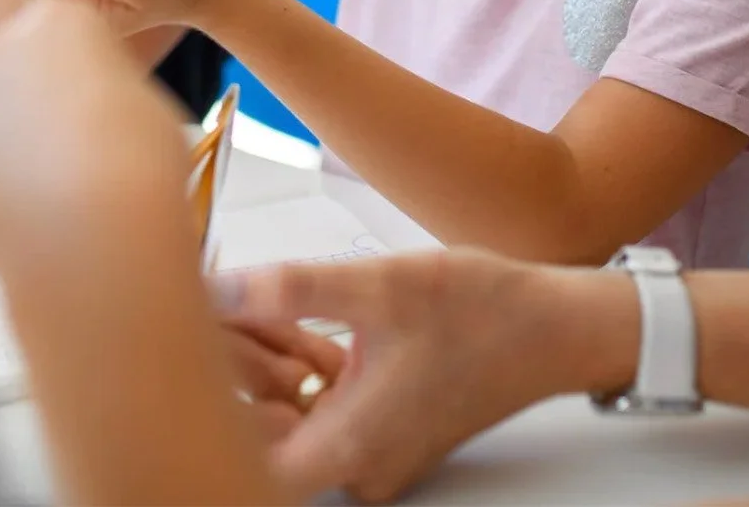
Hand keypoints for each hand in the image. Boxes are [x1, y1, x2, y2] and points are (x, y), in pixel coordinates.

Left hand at [0, 0, 194, 272]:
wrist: (97, 236)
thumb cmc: (141, 161)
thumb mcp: (144, 98)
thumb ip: (100, 87)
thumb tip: (85, 111)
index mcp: (53, 21)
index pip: (57, 29)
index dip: (78, 71)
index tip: (97, 108)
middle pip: (1, 65)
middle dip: (21, 96)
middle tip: (60, 149)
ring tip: (37, 195)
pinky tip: (10, 220)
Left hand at [214, 249, 613, 501]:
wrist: (558, 325)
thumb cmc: (488, 313)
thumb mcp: (381, 285)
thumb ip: (294, 289)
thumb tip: (222, 289)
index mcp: (350, 447)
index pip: (240, 457)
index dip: (207, 405)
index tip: (191, 346)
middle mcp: (358, 462)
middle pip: (260, 432)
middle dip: (230, 369)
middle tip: (207, 309)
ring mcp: (372, 447)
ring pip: (288, 412)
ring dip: (263, 360)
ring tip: (238, 301)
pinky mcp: (384, 423)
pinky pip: (321, 401)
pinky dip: (300, 361)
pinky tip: (285, 312)